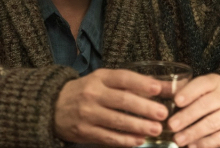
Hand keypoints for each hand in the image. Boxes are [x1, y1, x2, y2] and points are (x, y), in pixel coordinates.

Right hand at [54, 68, 168, 146]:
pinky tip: (139, 140)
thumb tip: (167, 87)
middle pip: (122, 100)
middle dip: (145, 108)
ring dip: (138, 126)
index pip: (122, 78)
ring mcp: (87, 113)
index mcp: (98, 78)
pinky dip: (125, 140)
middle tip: (163, 114)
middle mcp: (92, 94)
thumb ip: (131, 84)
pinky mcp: (84, 131)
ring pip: (117, 121)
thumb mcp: (103, 81)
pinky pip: (108, 137)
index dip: (141, 83)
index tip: (158, 89)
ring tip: (156, 129)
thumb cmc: (85, 92)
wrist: (52, 106)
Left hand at [169, 74, 219, 147]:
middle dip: (186, 117)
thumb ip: (189, 92)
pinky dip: (205, 144)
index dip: (189, 93)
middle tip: (171, 126)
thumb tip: (165, 99)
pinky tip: (194, 146)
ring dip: (192, 133)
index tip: (176, 101)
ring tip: (178, 140)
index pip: (202, 84)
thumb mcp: (209, 89)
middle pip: (204, 106)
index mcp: (216, 82)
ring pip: (211, 124)